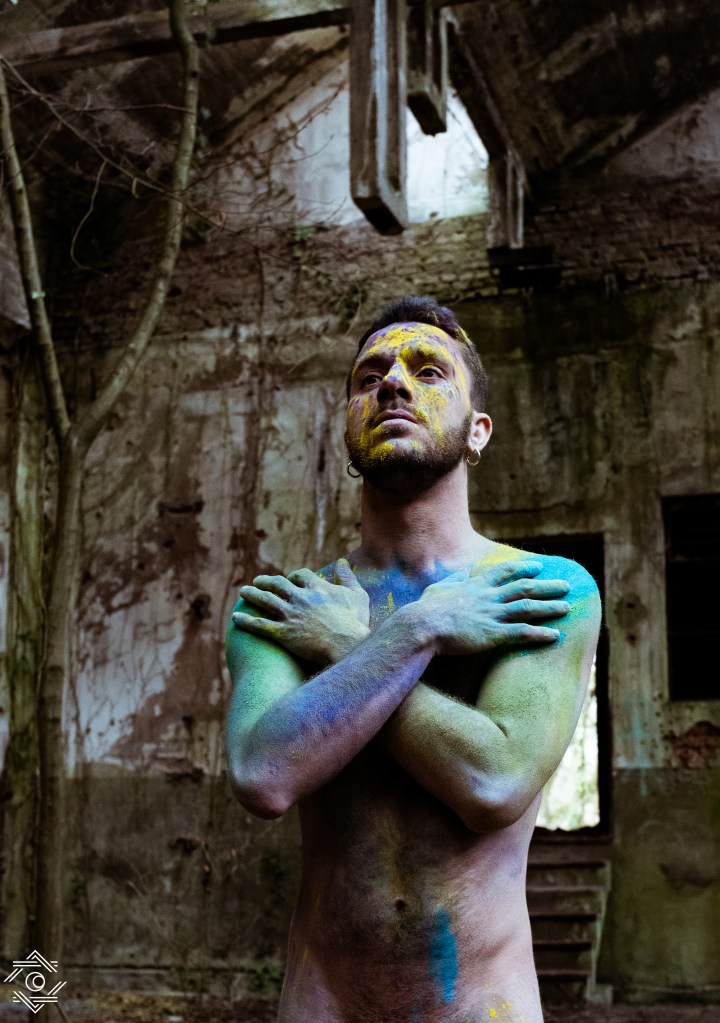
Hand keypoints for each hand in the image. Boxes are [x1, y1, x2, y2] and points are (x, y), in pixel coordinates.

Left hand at [232, 559, 369, 664]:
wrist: (346, 645)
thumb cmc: (354, 623)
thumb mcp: (357, 595)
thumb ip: (348, 578)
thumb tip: (343, 563)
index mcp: (317, 588)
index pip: (300, 575)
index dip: (294, 576)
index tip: (290, 579)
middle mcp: (300, 598)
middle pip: (278, 584)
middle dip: (266, 581)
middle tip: (258, 581)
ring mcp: (290, 615)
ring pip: (265, 600)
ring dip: (252, 595)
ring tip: (243, 591)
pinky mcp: (283, 633)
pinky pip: (260, 625)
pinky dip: (246, 621)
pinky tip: (235, 618)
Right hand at [414, 560, 570, 655]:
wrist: (423, 625)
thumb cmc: (427, 609)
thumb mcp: (439, 588)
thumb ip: (455, 579)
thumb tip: (464, 572)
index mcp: (476, 585)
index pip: (505, 572)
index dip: (523, 568)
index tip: (538, 567)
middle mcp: (489, 597)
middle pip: (525, 588)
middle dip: (547, 586)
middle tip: (566, 585)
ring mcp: (493, 615)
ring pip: (528, 608)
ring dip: (550, 607)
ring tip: (567, 607)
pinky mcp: (493, 634)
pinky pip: (522, 632)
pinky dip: (541, 633)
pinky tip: (555, 635)